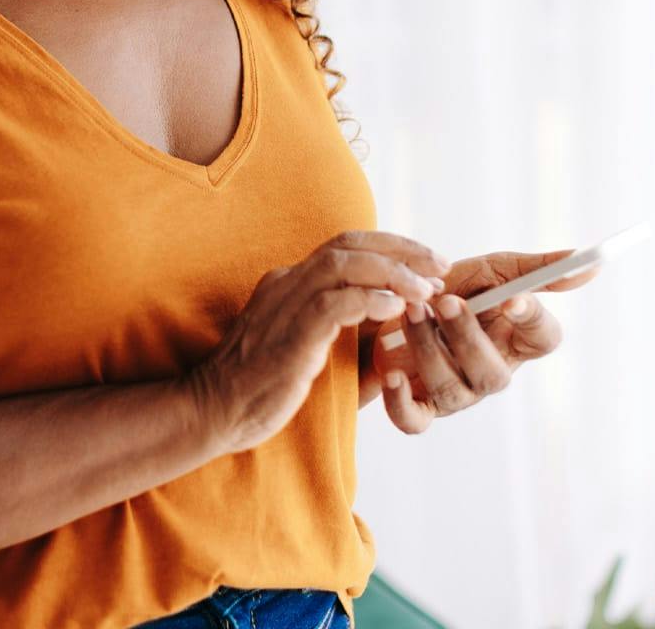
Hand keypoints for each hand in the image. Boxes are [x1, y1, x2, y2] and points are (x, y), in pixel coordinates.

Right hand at [184, 231, 449, 455]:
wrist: (215, 409)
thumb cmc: (263, 387)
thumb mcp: (314, 354)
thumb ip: (352, 342)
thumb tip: (401, 342)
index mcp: (292, 282)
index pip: (347, 246)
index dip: (392, 247)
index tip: (429, 263)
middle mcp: (287, 282)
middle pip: (349, 244)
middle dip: (401, 250)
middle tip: (440, 265)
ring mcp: (285, 304)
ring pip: (343, 265)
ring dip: (392, 272)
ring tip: (425, 289)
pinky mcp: (289, 334)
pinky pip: (334, 304)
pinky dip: (369, 300)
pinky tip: (394, 309)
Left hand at [362, 249, 601, 434]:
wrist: (389, 302)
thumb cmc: (450, 288)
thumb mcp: (492, 271)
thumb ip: (537, 270)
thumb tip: (591, 261)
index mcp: (514, 340)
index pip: (543, 338)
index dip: (531, 321)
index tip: (511, 298)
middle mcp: (490, 372)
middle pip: (493, 373)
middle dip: (467, 337)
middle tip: (445, 301)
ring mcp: (456, 394)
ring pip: (451, 388)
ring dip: (428, 348)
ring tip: (411, 311)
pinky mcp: (417, 405)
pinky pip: (414, 420)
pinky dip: (402, 402)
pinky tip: (393, 373)